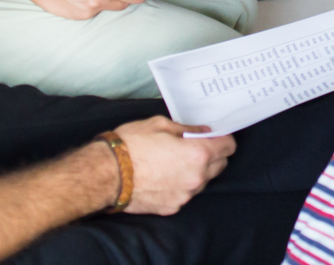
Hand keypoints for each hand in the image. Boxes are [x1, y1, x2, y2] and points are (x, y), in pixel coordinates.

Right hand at [112, 117, 234, 214]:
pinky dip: (180, 186)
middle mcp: (196, 177)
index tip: (214, 137)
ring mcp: (184, 195)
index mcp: (199, 154)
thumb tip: (202, 131)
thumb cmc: (131, 145)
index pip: (229, 147)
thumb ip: (187, 129)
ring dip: (196, 173)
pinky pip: (184, 195)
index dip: (222, 139)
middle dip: (212, 156)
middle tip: (194, 148)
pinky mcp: (170, 208)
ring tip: (174, 164)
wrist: (104, 175)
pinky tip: (163, 178)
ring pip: (202, 182)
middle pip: (220, 166)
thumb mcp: (160, 124)